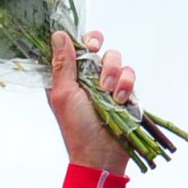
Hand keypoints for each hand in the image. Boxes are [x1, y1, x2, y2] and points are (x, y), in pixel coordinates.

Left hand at [47, 30, 136, 175]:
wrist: (102, 152)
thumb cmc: (77, 127)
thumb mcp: (64, 94)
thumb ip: (63, 64)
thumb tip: (58, 34)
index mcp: (67, 77)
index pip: (73, 47)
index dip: (79, 41)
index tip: (85, 45)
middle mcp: (87, 77)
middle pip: (96, 46)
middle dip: (97, 50)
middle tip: (96, 57)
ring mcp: (107, 83)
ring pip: (114, 58)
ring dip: (111, 73)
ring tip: (108, 92)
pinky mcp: (125, 91)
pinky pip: (129, 73)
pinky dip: (125, 84)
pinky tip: (120, 99)